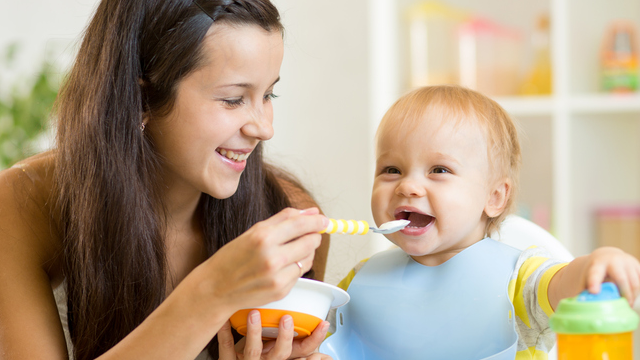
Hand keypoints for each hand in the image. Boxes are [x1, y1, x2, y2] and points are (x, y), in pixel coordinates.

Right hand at [200, 207, 326, 310]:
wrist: (216, 287)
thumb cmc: (233, 257)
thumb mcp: (254, 231)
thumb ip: (284, 219)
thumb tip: (312, 212)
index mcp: (263, 237)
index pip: (301, 224)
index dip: (317, 221)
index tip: (324, 220)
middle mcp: (272, 258)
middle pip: (310, 242)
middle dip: (314, 236)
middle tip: (310, 233)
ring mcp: (277, 277)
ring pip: (308, 259)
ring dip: (306, 252)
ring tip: (292, 250)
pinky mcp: (281, 291)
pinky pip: (299, 274)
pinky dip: (296, 267)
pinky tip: (282, 266)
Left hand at [218, 311, 331, 359]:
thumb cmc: (258, 357)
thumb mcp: (280, 352)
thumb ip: (298, 345)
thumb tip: (323, 347)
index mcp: (281, 357)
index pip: (304, 350)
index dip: (315, 339)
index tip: (323, 323)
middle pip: (281, 353)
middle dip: (285, 337)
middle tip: (287, 318)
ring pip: (253, 351)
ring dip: (254, 333)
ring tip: (254, 314)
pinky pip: (226, 348)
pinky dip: (225, 333)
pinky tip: (225, 319)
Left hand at [583, 247, 639, 305]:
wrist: (607, 256)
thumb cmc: (596, 272)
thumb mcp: (587, 277)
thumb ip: (584, 290)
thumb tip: (579, 307)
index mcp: (597, 264)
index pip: (595, 273)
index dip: (594, 282)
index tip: (594, 291)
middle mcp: (614, 261)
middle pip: (621, 279)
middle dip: (624, 294)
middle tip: (624, 306)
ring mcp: (628, 263)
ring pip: (635, 283)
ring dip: (632, 296)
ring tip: (628, 304)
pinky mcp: (638, 267)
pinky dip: (638, 292)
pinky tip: (633, 297)